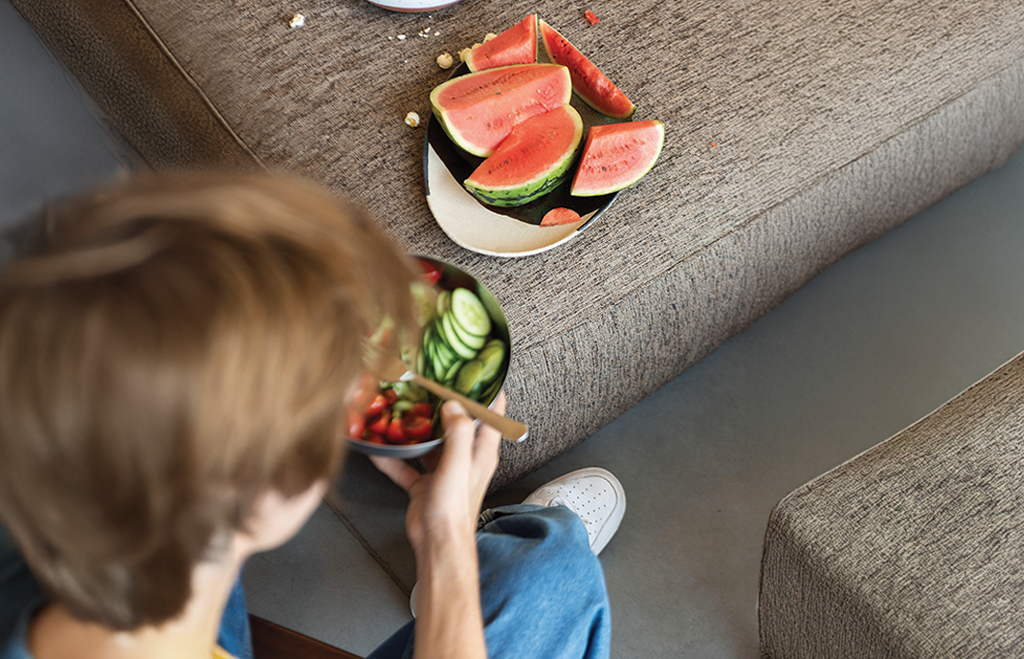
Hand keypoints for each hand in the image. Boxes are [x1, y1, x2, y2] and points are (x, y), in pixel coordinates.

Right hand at [371, 392, 504, 551]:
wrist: (437, 543)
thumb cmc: (454, 508)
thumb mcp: (458, 463)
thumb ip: (458, 432)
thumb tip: (453, 404)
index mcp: (481, 451)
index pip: (493, 416)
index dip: (489, 394)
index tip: (480, 374)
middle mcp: (464, 458)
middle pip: (456, 425)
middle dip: (444, 407)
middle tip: (429, 386)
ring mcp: (443, 471)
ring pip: (429, 443)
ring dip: (415, 430)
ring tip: (400, 411)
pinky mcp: (424, 484)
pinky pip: (407, 466)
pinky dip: (393, 457)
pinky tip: (378, 448)